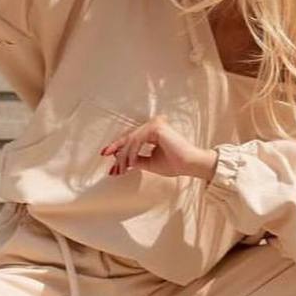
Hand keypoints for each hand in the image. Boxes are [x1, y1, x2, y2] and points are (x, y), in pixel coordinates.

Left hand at [100, 115, 215, 180]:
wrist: (190, 165)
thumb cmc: (175, 164)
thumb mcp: (149, 163)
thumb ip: (135, 159)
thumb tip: (119, 159)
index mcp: (153, 131)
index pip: (131, 138)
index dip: (118, 147)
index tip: (106, 156)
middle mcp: (153, 125)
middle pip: (129, 138)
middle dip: (118, 154)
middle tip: (111, 168)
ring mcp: (155, 125)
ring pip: (131, 140)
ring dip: (124, 157)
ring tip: (122, 170)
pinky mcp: (157, 128)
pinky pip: (138, 141)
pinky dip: (132, 153)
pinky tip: (130, 164)